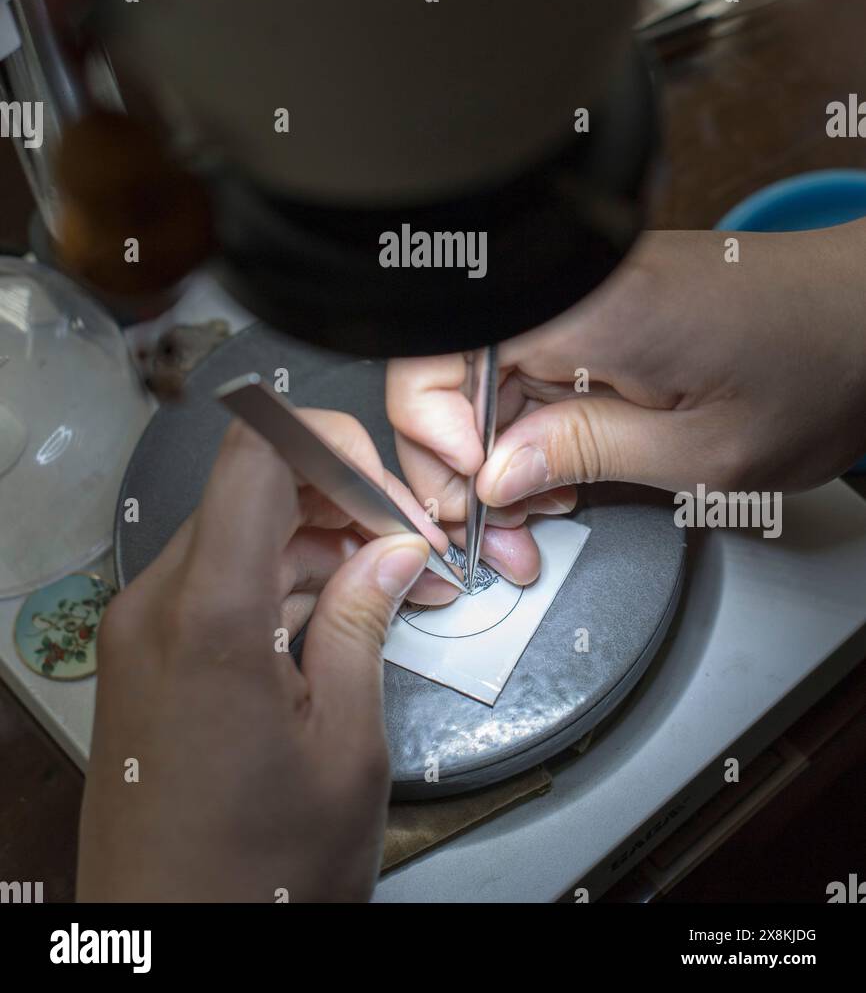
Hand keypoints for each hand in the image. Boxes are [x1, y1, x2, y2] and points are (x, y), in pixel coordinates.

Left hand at [78, 409, 454, 902]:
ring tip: (393, 589)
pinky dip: (278, 584)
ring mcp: (141, 632)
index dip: (333, 443)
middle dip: (343, 503)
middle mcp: (157, 607)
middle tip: (414, 548)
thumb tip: (394, 550)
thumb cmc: (256, 878)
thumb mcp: (345, 748)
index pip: (258, 452)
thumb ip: (365, 622)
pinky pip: (215, 584)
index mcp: (210, 616)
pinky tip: (339, 616)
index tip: (392, 485)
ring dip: (316, 545)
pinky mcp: (142, 659)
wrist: (170, 955)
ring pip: (238, 534)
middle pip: (253, 490)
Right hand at [386, 225, 865, 572]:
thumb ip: (585, 454)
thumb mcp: (702, 451)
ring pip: (487, 370)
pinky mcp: (601, 305)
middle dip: (460, 459)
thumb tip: (494, 475)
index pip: (438, 351)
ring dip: (498, 450)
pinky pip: (534, 361)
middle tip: (499, 533)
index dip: (432, 430)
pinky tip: (565, 470)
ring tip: (540, 515)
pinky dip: (534, 423)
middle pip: (451, 364)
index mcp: (587, 307)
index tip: (474, 492)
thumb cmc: (816, 371)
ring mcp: (585, 290)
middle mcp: (573, 284)